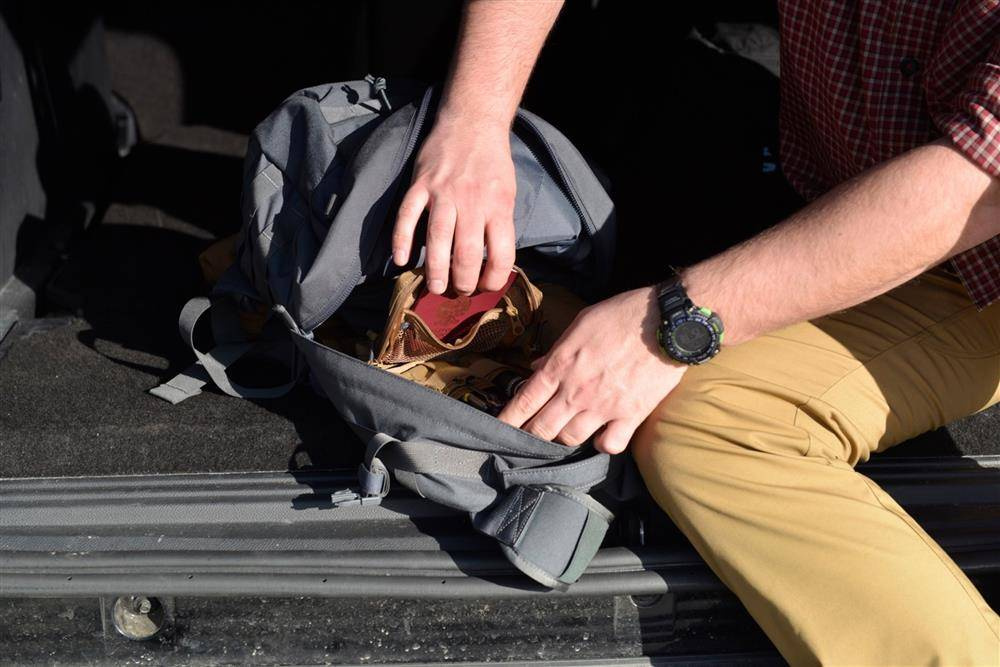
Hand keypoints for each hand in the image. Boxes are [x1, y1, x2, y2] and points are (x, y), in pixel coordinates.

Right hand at [392, 113, 516, 295]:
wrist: (472, 122)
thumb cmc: (493, 163)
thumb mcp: (507, 193)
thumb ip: (499, 224)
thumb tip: (493, 262)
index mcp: (498, 206)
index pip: (501, 254)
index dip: (494, 278)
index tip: (487, 287)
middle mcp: (472, 202)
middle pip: (467, 253)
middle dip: (463, 281)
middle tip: (458, 292)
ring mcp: (444, 192)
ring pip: (438, 239)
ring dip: (435, 269)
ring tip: (435, 288)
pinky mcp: (421, 184)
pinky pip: (408, 215)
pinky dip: (402, 239)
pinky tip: (402, 260)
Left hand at [498, 287, 687, 453]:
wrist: (667, 322)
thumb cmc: (622, 315)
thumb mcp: (580, 324)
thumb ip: (556, 350)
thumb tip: (537, 367)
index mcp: (560, 366)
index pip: (523, 402)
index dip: (507, 420)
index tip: (498, 430)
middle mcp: (576, 391)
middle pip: (541, 428)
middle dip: (530, 435)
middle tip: (529, 435)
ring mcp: (603, 407)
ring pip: (570, 439)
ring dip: (563, 438)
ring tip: (564, 431)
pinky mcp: (630, 416)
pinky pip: (609, 445)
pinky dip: (602, 444)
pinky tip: (601, 435)